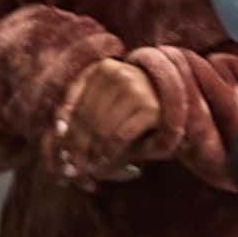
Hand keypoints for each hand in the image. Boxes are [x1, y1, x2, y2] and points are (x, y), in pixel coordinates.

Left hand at [46, 54, 166, 178]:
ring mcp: (136, 88)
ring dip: (92, 152)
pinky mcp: (151, 108)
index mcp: (102, 68)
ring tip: (89, 168)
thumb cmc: (135, 113)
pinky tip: (106, 162)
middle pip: (85, 117)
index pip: (74, 102)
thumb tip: (58, 132)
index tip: (60, 152)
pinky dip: (110, 153)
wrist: (180, 113)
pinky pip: (119, 136)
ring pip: (100, 128)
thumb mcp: (107, 105)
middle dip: (77, 145)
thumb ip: (82, 113)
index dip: (64, 130)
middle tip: (72, 168)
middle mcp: (118, 73)